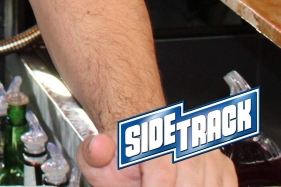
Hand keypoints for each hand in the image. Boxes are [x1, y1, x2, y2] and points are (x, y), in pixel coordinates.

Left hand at [79, 131, 237, 186]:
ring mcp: (207, 154)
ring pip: (209, 186)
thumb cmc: (123, 152)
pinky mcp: (223, 167)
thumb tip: (98, 147)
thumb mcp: (96, 152)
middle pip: (189, 185)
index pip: (161, 176)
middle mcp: (185, 142)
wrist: (142, 136)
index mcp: (154, 138)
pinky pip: (225, 186)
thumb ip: (93, 152)